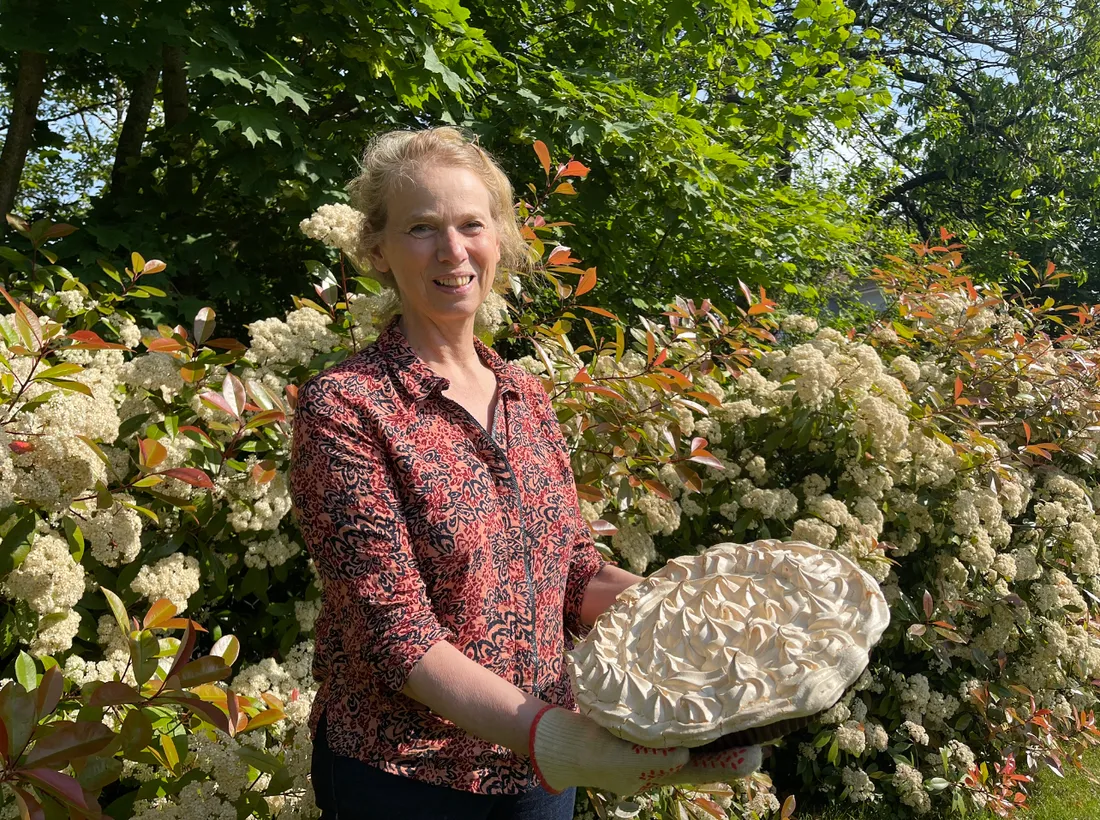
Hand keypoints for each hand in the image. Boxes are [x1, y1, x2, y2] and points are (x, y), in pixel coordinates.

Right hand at [529, 707, 761, 795]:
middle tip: (764, 715)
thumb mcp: (619, 759)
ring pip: (701, 731)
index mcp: (668, 772)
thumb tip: (684, 756)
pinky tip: (705, 687)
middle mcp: (672, 758)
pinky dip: (695, 706)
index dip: (736, 760)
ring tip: (742, 698)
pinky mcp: (653, 722)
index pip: (710, 768)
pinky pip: (681, 716)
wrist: (564, 741)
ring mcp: (663, 740)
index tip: (760, 748)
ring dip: (719, 718)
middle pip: (714, 749)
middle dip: (736, 734)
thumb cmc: (591, 752)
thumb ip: (650, 760)